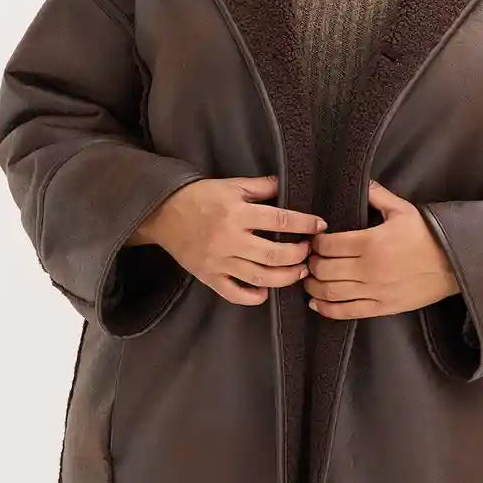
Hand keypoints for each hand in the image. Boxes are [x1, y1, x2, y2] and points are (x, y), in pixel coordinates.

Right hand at [136, 174, 327, 306]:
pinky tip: (266, 291)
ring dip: (285, 277)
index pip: (280, 220)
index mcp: (237, 213)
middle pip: (275, 254)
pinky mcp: (209, 276)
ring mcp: (219, 261)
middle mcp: (230, 239)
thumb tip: (287, 185)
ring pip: (260, 277)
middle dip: (299, 255)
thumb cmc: (200, 196)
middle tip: (310, 251)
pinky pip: (234, 293)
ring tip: (299, 271)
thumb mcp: (231, 185)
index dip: (304, 224)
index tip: (319, 226)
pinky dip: (253, 296)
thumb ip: (260, 187)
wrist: (163, 213)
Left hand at [304, 179, 460, 319]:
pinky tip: (316, 303)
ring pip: (331, 292)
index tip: (314, 240)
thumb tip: (361, 182)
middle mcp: (369, 269)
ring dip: (314, 286)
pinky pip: (347, 312)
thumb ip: (378, 195)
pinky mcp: (382, 307)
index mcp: (371, 242)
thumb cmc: (428, 235)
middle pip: (325, 269)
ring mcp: (375, 290)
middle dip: (311, 263)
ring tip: (309, 279)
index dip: (316, 243)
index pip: (329, 245)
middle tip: (309, 258)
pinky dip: (327, 309)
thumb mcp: (403, 210)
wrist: (454, 264)